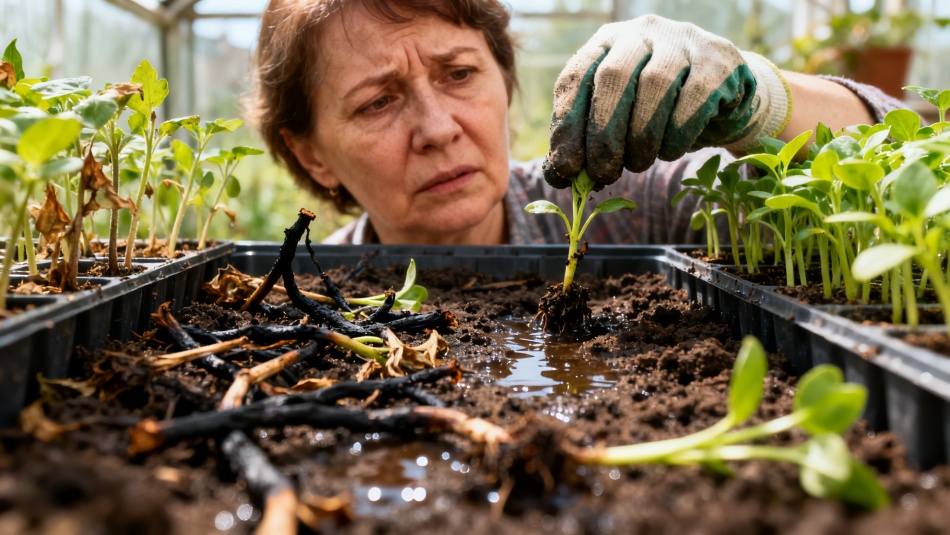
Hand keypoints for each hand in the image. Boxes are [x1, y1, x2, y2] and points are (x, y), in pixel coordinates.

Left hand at [543, 15, 790, 187]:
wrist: (724, 102)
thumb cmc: (661, 114)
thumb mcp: (620, 122)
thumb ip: (589, 142)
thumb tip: (558, 177)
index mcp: (606, 42)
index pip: (575, 76)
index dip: (566, 125)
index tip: (566, 167)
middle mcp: (642, 32)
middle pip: (612, 76)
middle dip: (603, 134)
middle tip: (602, 173)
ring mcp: (684, 41)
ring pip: (654, 85)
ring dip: (641, 137)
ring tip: (638, 163)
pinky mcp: (719, 61)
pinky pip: (694, 99)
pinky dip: (676, 134)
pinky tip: (669, 151)